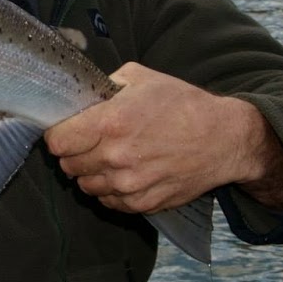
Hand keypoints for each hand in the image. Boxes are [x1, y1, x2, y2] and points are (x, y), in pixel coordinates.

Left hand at [44, 62, 282, 213]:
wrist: (224, 139)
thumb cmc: (183, 104)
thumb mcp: (141, 78)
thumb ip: (105, 85)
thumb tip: (82, 95)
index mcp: (110, 123)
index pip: (57, 142)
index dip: (58, 135)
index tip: (66, 131)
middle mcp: (116, 158)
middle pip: (68, 165)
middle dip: (74, 153)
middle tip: (88, 143)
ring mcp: (130, 184)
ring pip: (86, 186)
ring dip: (91, 173)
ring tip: (107, 158)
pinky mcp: (144, 203)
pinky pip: (110, 202)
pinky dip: (110, 191)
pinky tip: (123, 174)